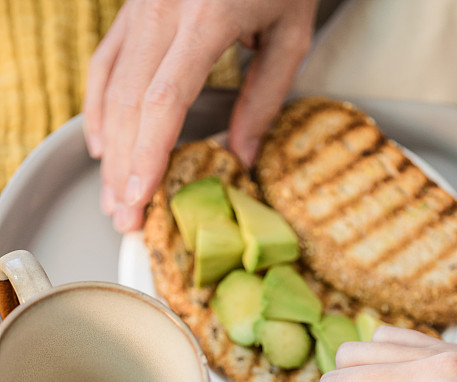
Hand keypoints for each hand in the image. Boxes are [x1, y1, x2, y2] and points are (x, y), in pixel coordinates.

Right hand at [83, 0, 317, 232]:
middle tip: (126, 218)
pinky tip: (101, 146)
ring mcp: (141, 7)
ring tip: (114, 198)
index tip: (141, 197)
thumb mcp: (291, 33)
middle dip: (125, 167)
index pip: (164, 100)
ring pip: (111, 88)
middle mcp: (163, 10)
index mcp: (207, 15)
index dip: (148, 154)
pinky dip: (98, 108)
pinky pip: (105, 63)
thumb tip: (241, 158)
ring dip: (109, 149)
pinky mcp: (132, 9)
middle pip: (130, 103)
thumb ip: (264, 98)